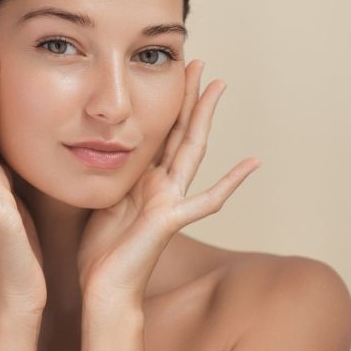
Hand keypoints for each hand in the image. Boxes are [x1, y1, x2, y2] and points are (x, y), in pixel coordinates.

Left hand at [76, 60, 260, 311]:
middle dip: (189, 97)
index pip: (159, 132)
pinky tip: (251, 163)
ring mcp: (171, 201)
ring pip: (194, 151)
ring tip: (219, 86)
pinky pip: (205, 200)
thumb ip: (110, 175)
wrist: (104, 287)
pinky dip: (230, 182)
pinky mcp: (171, 221)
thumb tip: (98, 145)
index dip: (167, 104)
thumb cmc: (101, 250)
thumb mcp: (101, 199)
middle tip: (199, 62)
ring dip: (205, 118)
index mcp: (144, 179)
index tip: (171, 73)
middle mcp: (162, 185)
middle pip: (180, 132)